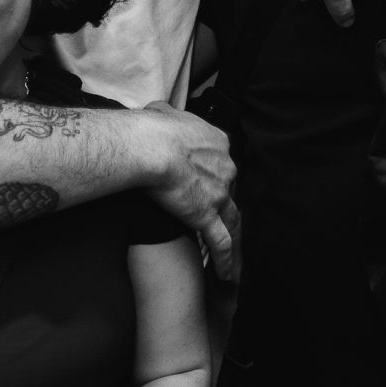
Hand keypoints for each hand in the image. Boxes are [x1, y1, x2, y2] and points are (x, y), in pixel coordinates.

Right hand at [139, 102, 239, 280]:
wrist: (151, 146)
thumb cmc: (152, 128)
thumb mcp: (161, 112)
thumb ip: (165, 115)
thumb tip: (156, 113)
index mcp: (217, 142)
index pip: (220, 159)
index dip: (213, 169)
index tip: (204, 177)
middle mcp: (225, 167)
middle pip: (229, 187)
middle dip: (222, 199)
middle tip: (213, 211)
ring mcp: (219, 194)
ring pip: (232, 218)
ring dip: (232, 233)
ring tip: (234, 248)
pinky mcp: (207, 216)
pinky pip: (220, 244)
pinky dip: (224, 261)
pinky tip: (227, 275)